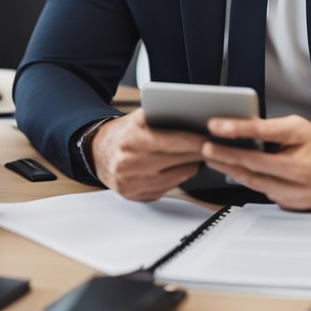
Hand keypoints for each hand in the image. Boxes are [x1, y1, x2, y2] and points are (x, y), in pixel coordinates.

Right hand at [89, 109, 205, 201]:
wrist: (97, 153)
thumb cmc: (123, 134)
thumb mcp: (138, 118)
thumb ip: (162, 116)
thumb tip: (193, 114)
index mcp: (133, 141)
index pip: (176, 142)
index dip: (198, 140)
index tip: (212, 137)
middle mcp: (131, 165)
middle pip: (181, 160)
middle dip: (199, 152)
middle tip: (213, 145)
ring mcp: (134, 184)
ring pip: (180, 176)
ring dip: (191, 165)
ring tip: (197, 154)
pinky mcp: (139, 196)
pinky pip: (171, 187)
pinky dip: (179, 176)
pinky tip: (180, 166)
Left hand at [201, 116, 310, 209]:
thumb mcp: (298, 128)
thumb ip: (269, 129)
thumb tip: (239, 126)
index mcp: (302, 140)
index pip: (265, 132)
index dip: (238, 128)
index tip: (215, 125)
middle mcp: (301, 168)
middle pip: (255, 163)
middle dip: (226, 155)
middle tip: (205, 147)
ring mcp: (297, 190)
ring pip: (255, 181)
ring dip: (230, 169)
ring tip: (213, 158)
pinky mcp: (292, 204)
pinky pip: (263, 191)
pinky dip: (248, 180)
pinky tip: (233, 171)